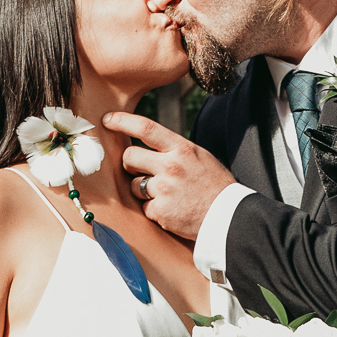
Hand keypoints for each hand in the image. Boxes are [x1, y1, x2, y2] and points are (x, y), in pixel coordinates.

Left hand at [100, 111, 236, 242]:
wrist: (229, 217)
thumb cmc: (215, 186)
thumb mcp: (200, 157)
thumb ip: (175, 150)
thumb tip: (150, 144)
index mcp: (181, 149)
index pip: (146, 127)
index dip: (122, 121)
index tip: (107, 119)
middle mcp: (170, 166)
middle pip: (129, 157)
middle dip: (129, 164)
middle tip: (140, 170)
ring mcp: (164, 189)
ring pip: (133, 185)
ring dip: (142, 190)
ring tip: (166, 195)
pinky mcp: (160, 211)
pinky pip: (144, 208)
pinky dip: (154, 210)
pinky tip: (172, 211)